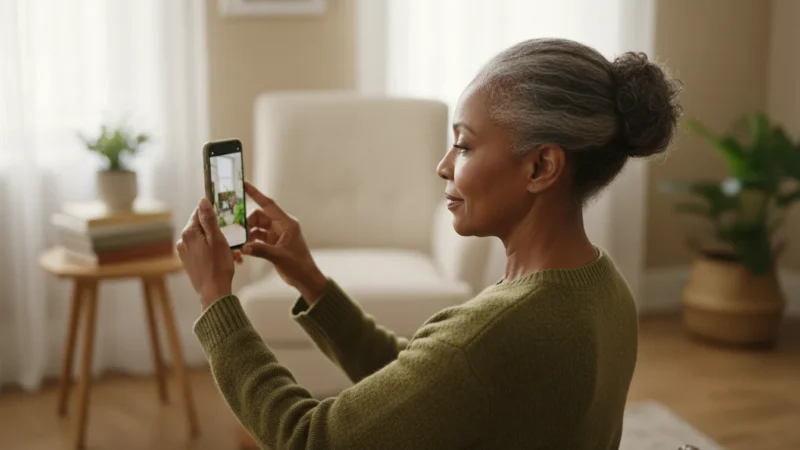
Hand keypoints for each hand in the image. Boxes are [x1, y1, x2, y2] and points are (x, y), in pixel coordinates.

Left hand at [176, 198, 235, 309]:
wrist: (213, 292)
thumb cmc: (218, 266)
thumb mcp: (218, 239)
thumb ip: (209, 219)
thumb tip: (202, 200)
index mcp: (189, 233)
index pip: (200, 213)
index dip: (213, 214)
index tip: (225, 218)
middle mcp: (183, 241)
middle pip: (202, 227)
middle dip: (218, 232)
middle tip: (232, 242)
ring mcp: (184, 252)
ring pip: (203, 240)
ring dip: (218, 243)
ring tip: (232, 254)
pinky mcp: (188, 262)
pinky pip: (201, 251)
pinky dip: (213, 252)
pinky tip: (224, 260)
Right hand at [241, 181, 327, 303]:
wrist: (305, 278)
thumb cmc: (298, 266)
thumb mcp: (279, 257)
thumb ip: (261, 250)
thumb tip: (244, 247)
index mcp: (287, 223)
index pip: (268, 204)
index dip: (256, 194)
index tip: (244, 184)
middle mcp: (282, 226)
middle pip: (260, 216)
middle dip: (248, 222)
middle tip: (238, 232)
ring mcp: (278, 234)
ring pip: (258, 226)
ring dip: (248, 233)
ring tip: (241, 242)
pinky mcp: (274, 242)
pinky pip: (259, 236)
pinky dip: (252, 241)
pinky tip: (246, 248)